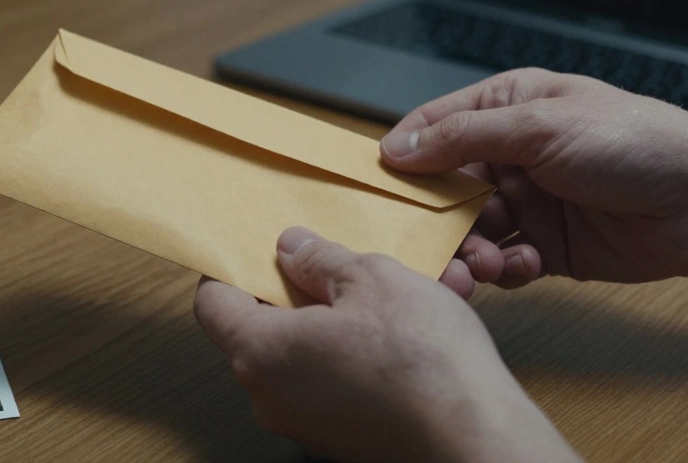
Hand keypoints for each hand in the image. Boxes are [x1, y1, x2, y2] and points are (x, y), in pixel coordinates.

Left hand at [194, 227, 577, 462]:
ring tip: (377, 297)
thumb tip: (292, 249)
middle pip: (255, 330)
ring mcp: (302, 424)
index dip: (229, 268)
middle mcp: (269, 396)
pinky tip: (394, 337)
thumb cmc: (423, 361)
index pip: (212, 303)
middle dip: (290, 292)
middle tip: (328, 265)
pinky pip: (326, 384)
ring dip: (328, 323)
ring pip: (297, 357)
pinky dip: (348, 356)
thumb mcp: (371, 278)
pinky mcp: (338, 439)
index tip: (253, 248)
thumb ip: (320, 259)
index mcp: (260, 352)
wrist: (475, 438)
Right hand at [382, 69, 687, 296]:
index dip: (404, 153)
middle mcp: (513, 154)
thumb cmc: (635, 141)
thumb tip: (399, 146)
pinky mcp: (549, 246)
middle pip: (445, 187)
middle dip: (434, 217)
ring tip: (481, 264)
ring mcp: (530, 201)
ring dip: (469, 249)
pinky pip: (505, 261)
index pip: (435, 126)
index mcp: (508, 107)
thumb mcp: (538, 126)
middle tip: (425, 244)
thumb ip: (463, 137)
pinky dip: (505, 268)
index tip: (377, 185)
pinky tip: (524, 265)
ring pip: (470, 230)